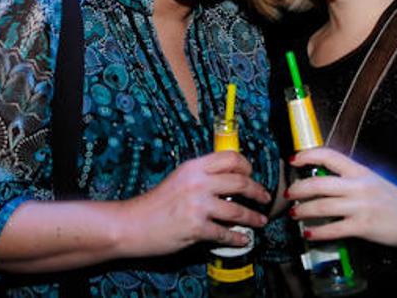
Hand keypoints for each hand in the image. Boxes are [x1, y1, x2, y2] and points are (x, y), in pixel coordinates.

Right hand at [118, 151, 271, 257]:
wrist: (132, 223)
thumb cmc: (155, 203)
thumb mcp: (178, 179)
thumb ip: (200, 176)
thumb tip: (227, 180)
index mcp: (194, 167)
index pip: (230, 157)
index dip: (247, 165)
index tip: (252, 174)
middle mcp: (198, 183)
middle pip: (240, 182)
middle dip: (258, 191)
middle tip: (264, 197)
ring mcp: (198, 206)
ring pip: (238, 211)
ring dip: (253, 217)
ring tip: (260, 221)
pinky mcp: (196, 228)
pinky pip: (225, 234)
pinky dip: (237, 238)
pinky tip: (243, 240)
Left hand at [287, 148, 396, 248]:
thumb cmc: (395, 201)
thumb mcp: (373, 180)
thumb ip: (350, 178)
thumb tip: (322, 178)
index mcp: (360, 171)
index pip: (329, 155)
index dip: (307, 155)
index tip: (293, 159)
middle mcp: (359, 186)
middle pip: (318, 183)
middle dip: (298, 189)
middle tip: (288, 194)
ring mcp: (361, 207)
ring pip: (322, 206)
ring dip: (303, 210)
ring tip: (294, 213)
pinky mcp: (363, 227)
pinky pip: (333, 229)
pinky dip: (317, 232)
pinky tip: (308, 233)